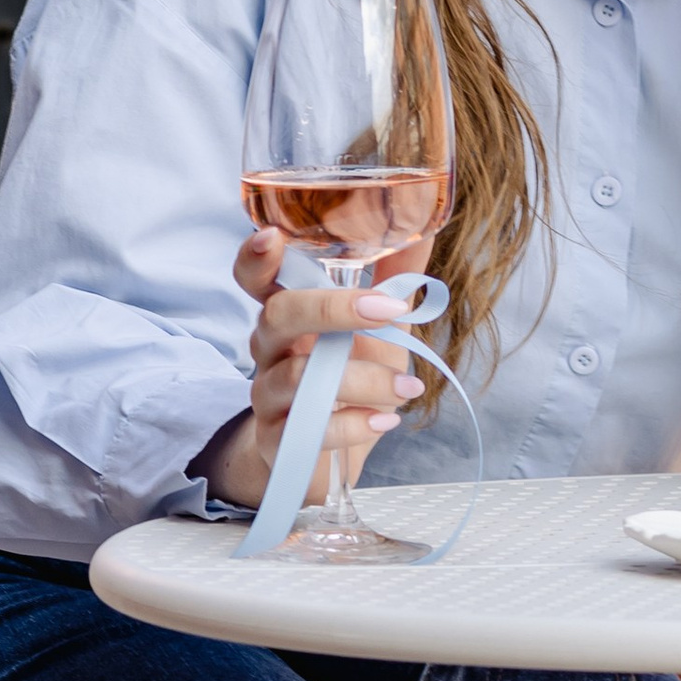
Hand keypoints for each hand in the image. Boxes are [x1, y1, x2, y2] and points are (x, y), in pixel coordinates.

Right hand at [198, 229, 422, 513]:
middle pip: (278, 315)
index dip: (256, 256)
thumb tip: (425, 225)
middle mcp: (269, 349)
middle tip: (388, 310)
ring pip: (298, 376)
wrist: (324, 455)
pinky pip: (308, 430)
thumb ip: (394, 276)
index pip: (255, 277)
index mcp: (288, 311)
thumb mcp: (377, 326)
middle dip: (333, 307)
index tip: (272, 234)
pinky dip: (352, 425)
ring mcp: (268, 396)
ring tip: (408, 388)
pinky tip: (384, 419)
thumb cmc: (349, 376)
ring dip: (363, 378)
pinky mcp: (279, 441)